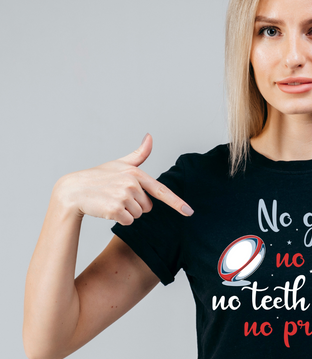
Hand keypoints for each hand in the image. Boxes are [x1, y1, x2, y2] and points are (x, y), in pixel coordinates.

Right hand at [54, 134, 193, 224]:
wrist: (74, 190)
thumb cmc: (98, 177)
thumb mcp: (119, 164)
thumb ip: (139, 154)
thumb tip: (150, 137)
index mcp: (136, 173)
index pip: (161, 190)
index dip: (176, 203)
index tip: (189, 212)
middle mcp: (132, 183)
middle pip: (148, 207)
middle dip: (135, 205)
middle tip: (117, 196)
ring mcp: (124, 196)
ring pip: (138, 215)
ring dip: (126, 212)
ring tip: (111, 201)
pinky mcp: (116, 209)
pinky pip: (128, 221)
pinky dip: (119, 219)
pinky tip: (107, 209)